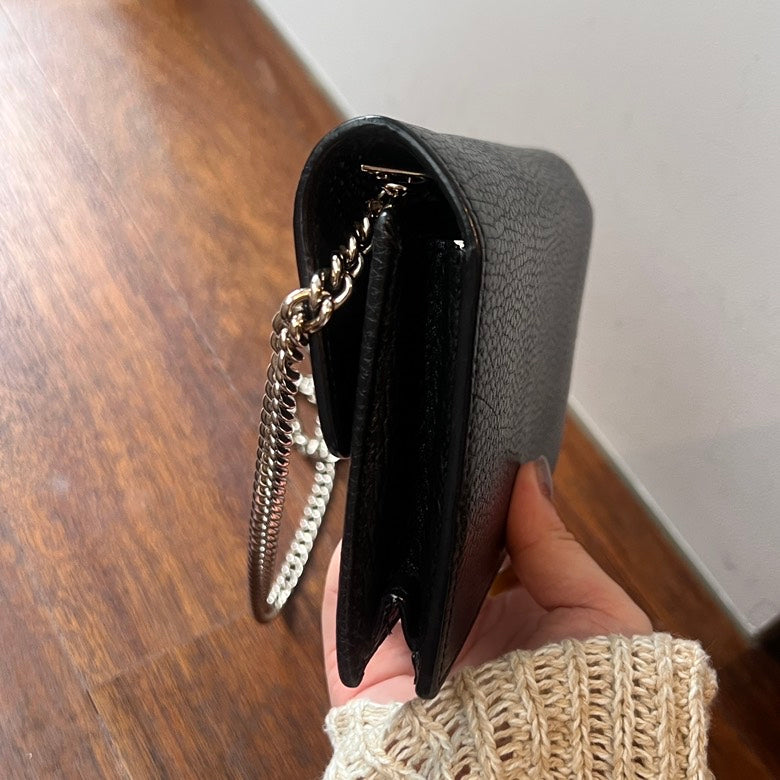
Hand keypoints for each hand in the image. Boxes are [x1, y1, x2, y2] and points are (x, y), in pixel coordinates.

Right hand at [322, 458, 651, 705]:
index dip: (478, 511)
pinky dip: (346, 575)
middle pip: (430, 563)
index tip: (476, 471)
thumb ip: (557, 545)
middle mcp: (462, 636)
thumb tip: (530, 476)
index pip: (486, 551)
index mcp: (516, 620)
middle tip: (433, 484)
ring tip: (398, 502)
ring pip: (385, 582)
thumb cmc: (588, 712)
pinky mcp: (370, 674)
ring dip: (387, 544)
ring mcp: (413, 655)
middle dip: (428, 526)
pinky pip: (345, 615)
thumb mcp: (597, 613)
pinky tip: (364, 537)